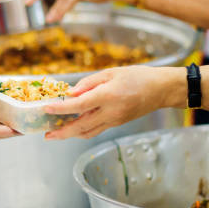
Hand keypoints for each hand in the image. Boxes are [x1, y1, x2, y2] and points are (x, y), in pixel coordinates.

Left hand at [43, 66, 176, 139]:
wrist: (161, 90)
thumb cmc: (138, 76)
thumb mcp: (111, 72)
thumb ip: (89, 82)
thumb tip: (71, 92)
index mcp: (108, 96)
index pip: (79, 105)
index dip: (61, 108)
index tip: (47, 108)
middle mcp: (111, 112)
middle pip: (81, 127)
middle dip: (62, 132)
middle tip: (47, 134)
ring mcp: (114, 120)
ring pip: (88, 132)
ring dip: (70, 135)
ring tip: (56, 133)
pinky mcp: (117, 123)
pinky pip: (96, 130)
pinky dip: (83, 130)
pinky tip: (73, 127)